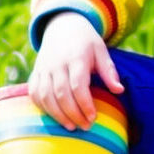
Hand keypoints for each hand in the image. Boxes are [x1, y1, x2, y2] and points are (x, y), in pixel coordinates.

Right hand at [27, 12, 121, 130]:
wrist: (62, 26)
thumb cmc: (86, 42)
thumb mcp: (101, 50)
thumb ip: (108, 71)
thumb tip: (119, 91)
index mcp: (75, 57)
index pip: (78, 85)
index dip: (85, 104)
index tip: (93, 117)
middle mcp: (56, 63)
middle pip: (61, 93)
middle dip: (73, 113)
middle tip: (85, 127)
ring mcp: (43, 68)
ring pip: (45, 96)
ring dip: (57, 115)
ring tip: (71, 126)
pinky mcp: (35, 73)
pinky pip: (34, 94)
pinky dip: (43, 108)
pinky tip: (55, 117)